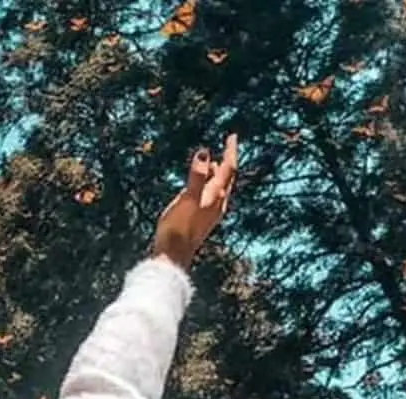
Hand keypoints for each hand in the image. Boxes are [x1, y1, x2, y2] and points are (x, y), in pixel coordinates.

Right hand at [152, 134, 238, 269]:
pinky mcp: (201, 219)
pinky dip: (208, 184)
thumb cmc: (179, 227)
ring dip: (217, 173)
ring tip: (213, 162)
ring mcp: (210, 212)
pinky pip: (209, 196)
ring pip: (218, 187)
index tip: (232, 136)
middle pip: (227, 177)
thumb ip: (196, 176)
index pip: (228, 168)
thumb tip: (204, 152)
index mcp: (216, 195)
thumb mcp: (187, 198)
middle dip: (227, 160)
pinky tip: (200, 188)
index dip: (230, 151)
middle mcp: (218, 202)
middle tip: (227, 146)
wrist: (173, 255)